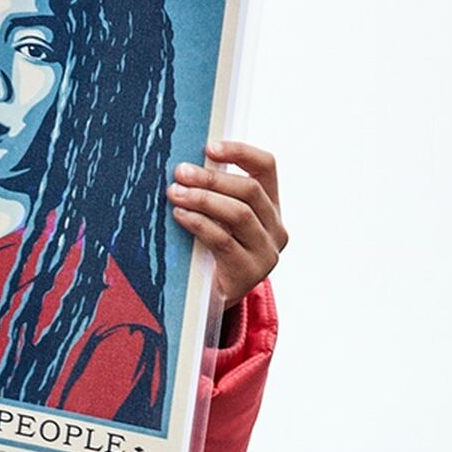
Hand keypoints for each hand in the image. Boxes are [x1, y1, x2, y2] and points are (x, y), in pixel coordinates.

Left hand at [166, 141, 286, 309]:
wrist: (210, 304)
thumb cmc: (209, 254)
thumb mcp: (218, 221)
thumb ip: (215, 195)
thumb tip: (187, 164)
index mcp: (272, 207)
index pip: (267, 167)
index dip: (240, 152)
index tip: (209, 147)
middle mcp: (276, 229)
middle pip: (250, 190)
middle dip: (212, 178)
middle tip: (181, 172)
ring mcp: (266, 253)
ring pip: (239, 214)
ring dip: (204, 199)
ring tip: (175, 193)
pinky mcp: (249, 274)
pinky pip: (223, 240)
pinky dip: (199, 224)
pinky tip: (180, 216)